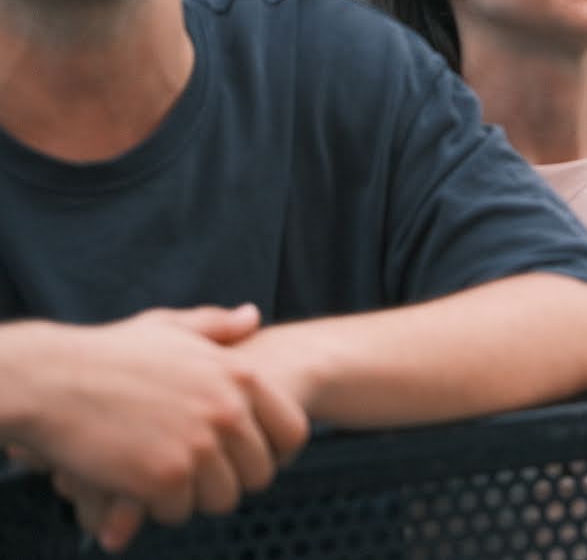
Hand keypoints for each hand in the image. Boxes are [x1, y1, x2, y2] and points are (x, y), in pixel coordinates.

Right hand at [8, 306, 309, 551]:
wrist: (51, 380)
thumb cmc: (108, 354)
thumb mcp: (170, 329)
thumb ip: (217, 326)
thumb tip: (253, 316)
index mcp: (241, 376)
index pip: (293, 432)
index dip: (276, 454)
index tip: (250, 461)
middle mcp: (229, 410)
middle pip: (260, 473)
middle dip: (230, 479)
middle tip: (197, 475)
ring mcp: (199, 444)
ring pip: (223, 498)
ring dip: (194, 497)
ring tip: (166, 479)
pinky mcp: (165, 476)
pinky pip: (180, 511)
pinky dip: (158, 507)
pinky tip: (137, 486)